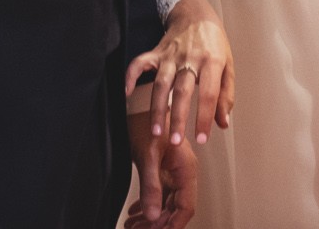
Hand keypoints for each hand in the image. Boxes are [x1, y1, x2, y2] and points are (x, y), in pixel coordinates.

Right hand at [125, 0, 235, 146]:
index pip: (209, 93)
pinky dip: (131, 76)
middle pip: (182, 91)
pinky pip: (140, 63)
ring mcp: (171, 55)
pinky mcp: (156, 52)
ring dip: (157, 108)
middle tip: (176, 142)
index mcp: (212, 61)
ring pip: (161, 84)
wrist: (195, 13)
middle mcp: (190, 59)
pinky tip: (126, 92)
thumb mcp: (228, 65)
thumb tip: (223, 123)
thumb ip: (226, 95)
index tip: (202, 139)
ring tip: (155, 132)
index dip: (205, 117)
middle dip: (178, 118)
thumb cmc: (214, 43)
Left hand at [127, 108, 197, 228]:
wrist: (138, 102)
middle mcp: (182, 171)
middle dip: (157, 224)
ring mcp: (171, 170)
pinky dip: (146, 205)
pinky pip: (158, 193)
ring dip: (150, 217)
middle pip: (174, 208)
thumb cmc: (146, 120)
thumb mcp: (147, 156)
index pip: (185, 207)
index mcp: (186, 168)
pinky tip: (134, 213)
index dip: (172, 225)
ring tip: (132, 225)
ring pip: (165, 203)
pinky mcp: (161, 167)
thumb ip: (151, 187)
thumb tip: (152, 215)